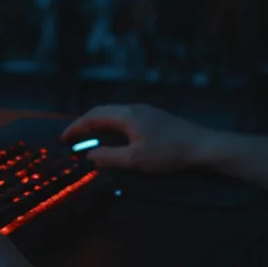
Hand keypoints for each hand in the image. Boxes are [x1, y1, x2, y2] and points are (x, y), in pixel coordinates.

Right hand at [60, 103, 214, 172]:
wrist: (204, 147)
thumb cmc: (169, 152)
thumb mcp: (136, 159)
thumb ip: (109, 157)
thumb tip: (88, 156)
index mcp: (127, 114)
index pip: (94, 116)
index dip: (76, 127)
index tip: (63, 138)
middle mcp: (134, 108)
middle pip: (103, 111)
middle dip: (85, 124)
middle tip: (72, 138)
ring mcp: (146, 111)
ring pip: (115, 114)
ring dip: (99, 125)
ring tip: (89, 138)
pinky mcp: (155, 118)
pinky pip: (125, 118)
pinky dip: (112, 126)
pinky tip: (115, 137)